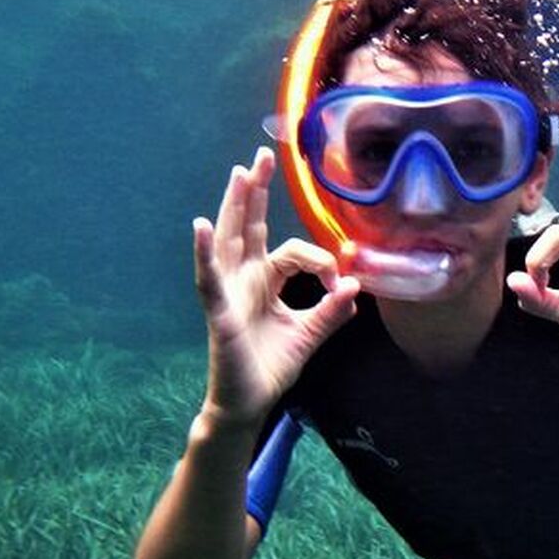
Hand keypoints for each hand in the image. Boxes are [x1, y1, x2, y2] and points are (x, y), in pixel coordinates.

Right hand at [192, 147, 357, 426]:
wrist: (248, 404)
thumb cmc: (270, 367)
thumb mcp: (309, 335)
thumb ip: (331, 312)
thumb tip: (356, 288)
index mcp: (265, 281)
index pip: (292, 251)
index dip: (319, 259)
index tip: (341, 279)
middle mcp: (243, 279)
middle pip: (249, 226)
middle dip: (256, 191)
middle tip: (263, 155)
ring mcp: (227, 292)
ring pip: (229, 240)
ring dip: (233, 206)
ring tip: (239, 173)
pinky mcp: (217, 311)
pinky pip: (208, 277)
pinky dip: (204, 251)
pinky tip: (202, 225)